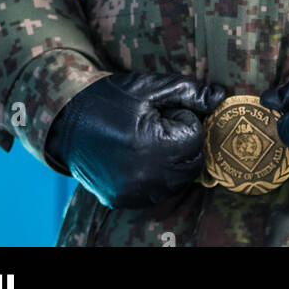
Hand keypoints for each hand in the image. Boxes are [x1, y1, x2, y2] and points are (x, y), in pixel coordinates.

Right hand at [45, 70, 226, 208]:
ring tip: (152, 139)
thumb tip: (221, 97)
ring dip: (175, 160)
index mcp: (151, 145)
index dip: (185, 120)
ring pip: (177, 181)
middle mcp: (142, 176)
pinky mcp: (123, 200)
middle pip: (191, 164)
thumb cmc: (112, 98)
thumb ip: (190, 93)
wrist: (67, 120)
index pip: (195, 138)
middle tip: (163, 124)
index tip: (165, 112)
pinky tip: (142, 155)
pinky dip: (158, 175)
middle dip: (186, 142)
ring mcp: (132, 192)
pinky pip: (157, 192)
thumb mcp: (152, 88)